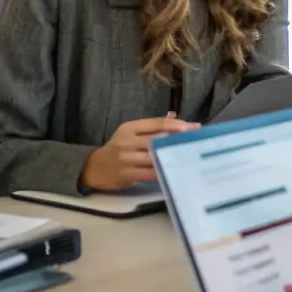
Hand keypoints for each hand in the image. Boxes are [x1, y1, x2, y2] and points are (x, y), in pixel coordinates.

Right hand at [80, 114, 199, 191]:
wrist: (94, 168)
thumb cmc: (118, 148)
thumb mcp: (130, 133)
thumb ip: (151, 126)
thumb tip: (174, 116)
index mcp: (130, 128)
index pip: (157, 123)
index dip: (176, 125)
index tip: (194, 127)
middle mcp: (127, 141)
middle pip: (158, 139)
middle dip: (178, 140)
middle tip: (197, 142)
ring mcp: (126, 158)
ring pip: (155, 156)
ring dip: (173, 157)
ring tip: (190, 157)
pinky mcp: (127, 174)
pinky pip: (150, 174)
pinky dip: (164, 172)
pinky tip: (176, 172)